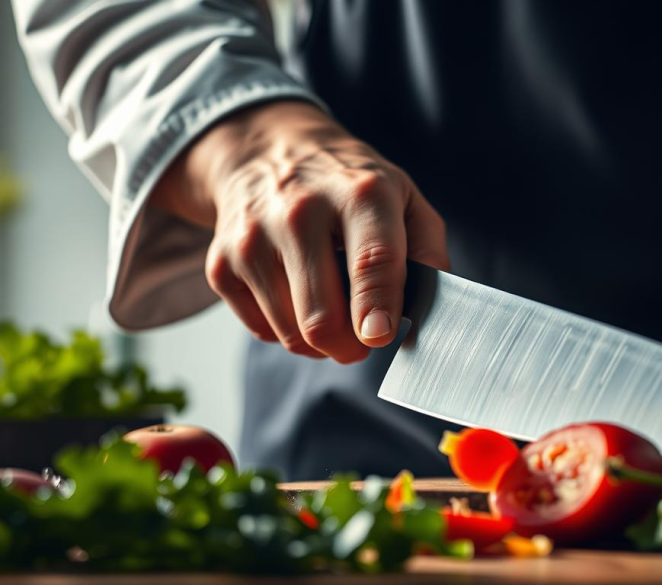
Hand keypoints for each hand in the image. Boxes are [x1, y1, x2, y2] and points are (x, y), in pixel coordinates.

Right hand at [151, 101, 448, 362]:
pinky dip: (285, 329)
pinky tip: (297, 296)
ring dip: (320, 343)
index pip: (370, 260)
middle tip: (363, 340)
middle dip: (350, 347)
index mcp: (360, 194)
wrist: (268, 151)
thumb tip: (433, 311)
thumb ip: (430, 250)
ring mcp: (253, 238)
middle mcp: (301, 212)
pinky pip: (261, 330)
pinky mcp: (221, 263)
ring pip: (291, 333)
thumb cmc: (349, 185)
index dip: (376, 307)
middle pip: (321, 316)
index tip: (379, 336)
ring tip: (333, 312)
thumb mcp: (404, 197)